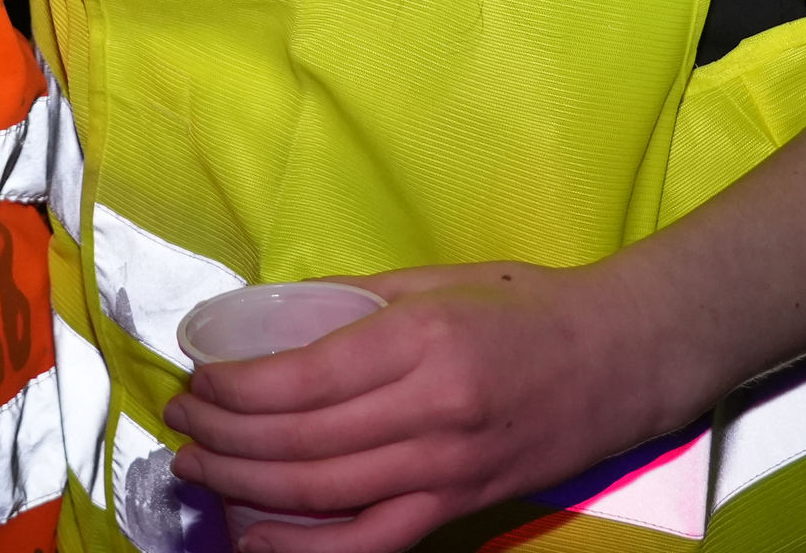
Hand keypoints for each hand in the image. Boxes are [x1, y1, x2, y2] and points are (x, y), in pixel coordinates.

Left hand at [163, 261, 703, 552]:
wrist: (626, 358)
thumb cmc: (531, 305)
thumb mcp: (439, 280)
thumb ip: (357, 301)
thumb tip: (274, 319)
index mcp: (420, 342)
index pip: (299, 381)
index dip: (232, 390)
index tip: (193, 380)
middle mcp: (430, 413)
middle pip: (299, 445)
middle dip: (223, 441)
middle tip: (179, 427)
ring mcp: (447, 470)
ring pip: (323, 499)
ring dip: (245, 490)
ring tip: (198, 472)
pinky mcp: (461, 507)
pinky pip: (372, 544)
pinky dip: (306, 550)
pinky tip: (257, 538)